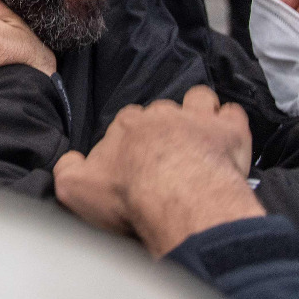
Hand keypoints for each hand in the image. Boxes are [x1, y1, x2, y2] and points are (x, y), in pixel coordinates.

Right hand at [53, 86, 263, 257]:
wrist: (176, 199)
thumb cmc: (128, 195)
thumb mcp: (76, 189)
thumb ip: (66, 170)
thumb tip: (69, 161)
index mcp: (126, 125)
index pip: (126, 123)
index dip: (131, 142)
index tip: (134, 163)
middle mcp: (161, 114)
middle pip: (161, 112)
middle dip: (164, 129)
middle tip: (167, 158)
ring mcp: (197, 119)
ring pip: (197, 99)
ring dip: (199, 111)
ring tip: (199, 133)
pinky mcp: (229, 131)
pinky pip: (232, 113)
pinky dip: (230, 122)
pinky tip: (228, 136)